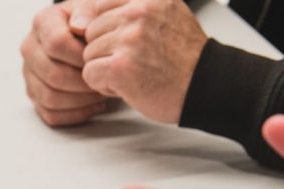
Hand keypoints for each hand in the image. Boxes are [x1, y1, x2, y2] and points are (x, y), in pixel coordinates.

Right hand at [21, 1, 109, 126]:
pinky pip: (51, 114)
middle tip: (105, 81)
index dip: (82, 57)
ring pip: (50, 98)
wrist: (85, 34)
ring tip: (101, 92)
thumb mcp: (93, 8)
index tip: (101, 59)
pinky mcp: (35, 95)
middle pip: (53, 75)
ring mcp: (30, 74)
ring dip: (81, 100)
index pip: (57, 44)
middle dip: (84, 82)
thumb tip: (80, 26)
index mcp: (42, 23)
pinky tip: (94, 105)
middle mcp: (30, 49)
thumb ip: (88, 11)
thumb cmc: (92, 22)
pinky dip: (76, 114)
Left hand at [78, 0, 206, 124]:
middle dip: (105, 50)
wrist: (204, 86)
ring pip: (88, 53)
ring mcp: (129, 39)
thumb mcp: (165, 14)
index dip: (103, 29)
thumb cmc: (183, 57)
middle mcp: (138, 12)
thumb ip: (131, 8)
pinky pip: (89, 74)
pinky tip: (127, 85)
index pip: (97, 4)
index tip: (119, 42)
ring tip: (134, 72)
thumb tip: (79, 19)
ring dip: (105, 68)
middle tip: (133, 60)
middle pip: (91, 30)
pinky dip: (104, 85)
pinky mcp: (120, 66)